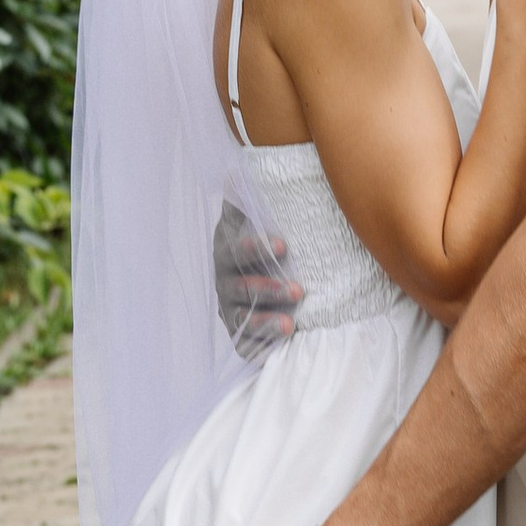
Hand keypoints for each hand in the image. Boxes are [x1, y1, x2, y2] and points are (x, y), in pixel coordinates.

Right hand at [213, 204, 300, 361]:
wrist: (259, 272)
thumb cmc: (263, 240)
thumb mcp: (254, 215)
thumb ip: (245, 198)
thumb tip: (234, 173)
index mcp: (227, 251)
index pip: (236, 250)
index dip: (256, 248)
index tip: (283, 245)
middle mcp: (225, 284)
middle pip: (242, 289)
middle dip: (269, 290)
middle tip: (300, 291)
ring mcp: (231, 311)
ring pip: (242, 321)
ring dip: (265, 323)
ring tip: (291, 326)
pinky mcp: (241, 336)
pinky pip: (245, 347)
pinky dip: (259, 350)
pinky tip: (276, 353)